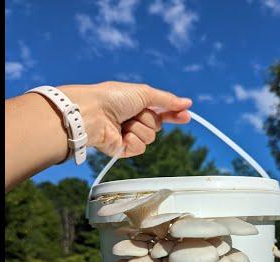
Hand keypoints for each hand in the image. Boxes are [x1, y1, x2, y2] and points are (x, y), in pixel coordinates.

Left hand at [58, 82, 191, 157]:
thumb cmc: (113, 97)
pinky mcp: (123, 149)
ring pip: (150, 137)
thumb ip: (167, 100)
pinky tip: (121, 134)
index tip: (186, 115)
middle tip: (138, 113)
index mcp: (136, 104)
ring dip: (140, 127)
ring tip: (124, 122)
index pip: (161, 111)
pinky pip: (140, 148)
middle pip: (157, 124)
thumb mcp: (144, 93)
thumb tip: (187, 103)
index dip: (174, 114)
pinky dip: (133, 140)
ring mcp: (127, 134)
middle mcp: (132, 119)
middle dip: (151, 118)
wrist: (92, 113)